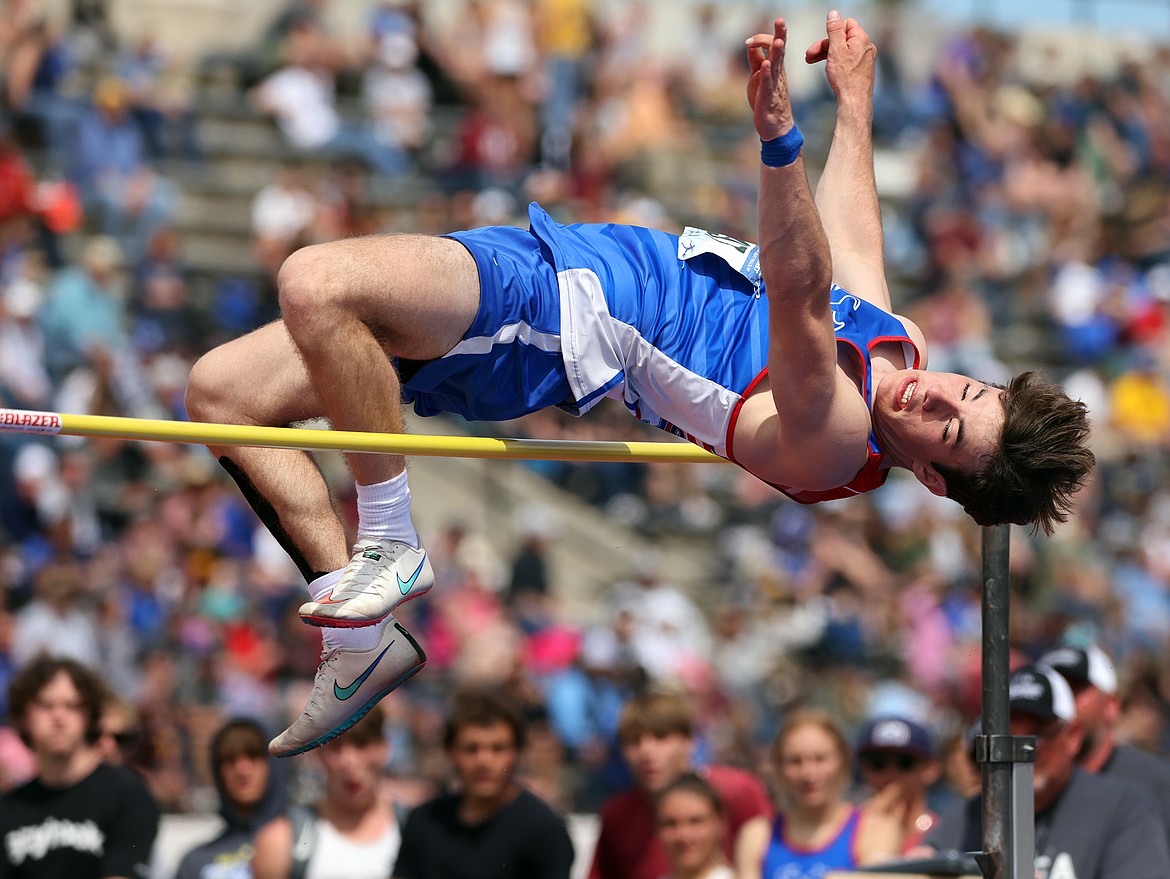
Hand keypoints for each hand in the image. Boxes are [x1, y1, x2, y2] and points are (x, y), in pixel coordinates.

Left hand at [745, 18, 794, 139]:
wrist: (775, 125)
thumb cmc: (766, 99)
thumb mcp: (757, 76)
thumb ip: (755, 61)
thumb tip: (752, 45)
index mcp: (775, 66)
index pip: (771, 45)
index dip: (760, 39)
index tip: (748, 42)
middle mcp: (777, 72)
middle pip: (780, 49)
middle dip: (780, 34)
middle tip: (781, 20)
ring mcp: (774, 83)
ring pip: (777, 64)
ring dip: (776, 52)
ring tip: (778, 40)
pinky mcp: (768, 96)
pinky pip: (768, 83)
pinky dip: (766, 73)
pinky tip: (766, 64)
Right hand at [804, 9, 875, 105]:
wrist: (854, 101)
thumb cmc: (845, 77)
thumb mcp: (836, 49)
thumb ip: (834, 30)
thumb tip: (833, 13)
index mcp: (861, 38)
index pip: (846, 24)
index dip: (832, 32)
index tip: (821, 44)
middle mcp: (866, 47)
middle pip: (842, 38)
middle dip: (824, 45)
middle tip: (809, 54)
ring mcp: (865, 59)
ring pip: (843, 50)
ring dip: (827, 54)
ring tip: (811, 61)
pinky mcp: (861, 69)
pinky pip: (847, 60)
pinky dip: (835, 62)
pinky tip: (827, 69)